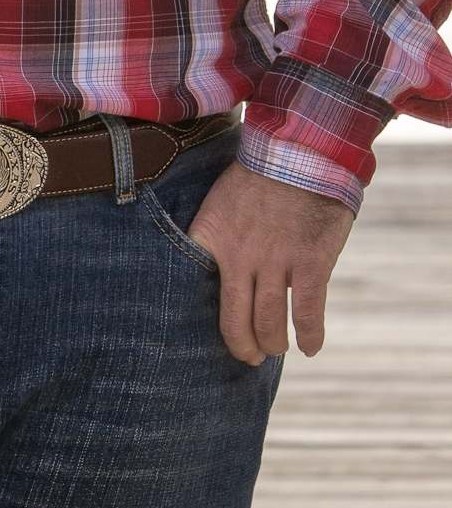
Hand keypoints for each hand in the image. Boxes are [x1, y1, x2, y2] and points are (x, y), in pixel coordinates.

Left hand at [187, 157, 354, 362]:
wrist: (299, 150)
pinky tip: (310, 348)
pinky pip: (307, 313)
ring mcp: (276, 260)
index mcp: (212, 237)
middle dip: (242, 346)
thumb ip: (216, 238)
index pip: (196, 292)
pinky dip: (309, 337)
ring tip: (276, 348)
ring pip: (270, 322)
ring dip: (273, 343)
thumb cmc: (258, 178)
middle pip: (235, 320)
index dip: (202, 321)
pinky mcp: (310, 262)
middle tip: (250, 356)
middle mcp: (240, 255)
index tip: (210, 335)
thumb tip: (211, 272)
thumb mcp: (219, 202)